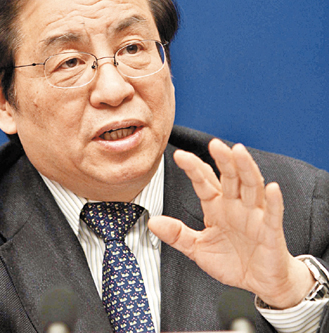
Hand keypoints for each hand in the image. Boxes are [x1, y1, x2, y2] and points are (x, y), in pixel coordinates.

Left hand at [148, 138, 313, 307]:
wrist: (257, 282)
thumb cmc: (230, 261)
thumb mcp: (197, 249)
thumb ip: (177, 234)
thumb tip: (152, 222)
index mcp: (216, 207)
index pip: (204, 182)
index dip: (194, 169)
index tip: (179, 156)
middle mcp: (235, 206)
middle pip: (230, 177)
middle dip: (223, 160)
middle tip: (214, 144)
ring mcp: (254, 216)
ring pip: (251, 187)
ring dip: (246, 169)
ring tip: (239, 152)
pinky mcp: (270, 231)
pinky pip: (272, 213)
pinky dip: (273, 201)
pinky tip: (271, 188)